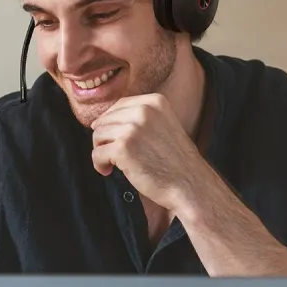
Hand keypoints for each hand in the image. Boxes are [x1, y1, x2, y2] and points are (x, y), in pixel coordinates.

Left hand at [90, 93, 206, 210]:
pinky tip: (108, 170)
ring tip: (111, 163)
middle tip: (112, 154)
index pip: (120, 105)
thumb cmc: (176, 161)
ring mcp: (133, 128)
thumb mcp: (164, 126)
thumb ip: (142, 118)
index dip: (110, 121)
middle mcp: (144, 111)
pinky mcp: (123, 148)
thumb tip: (104, 120)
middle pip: (106, 119)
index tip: (110, 136)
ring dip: (101, 150)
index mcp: (155, 102)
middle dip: (104, 138)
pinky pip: (97, 153)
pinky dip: (99, 164)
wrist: (188, 184)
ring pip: (98, 134)